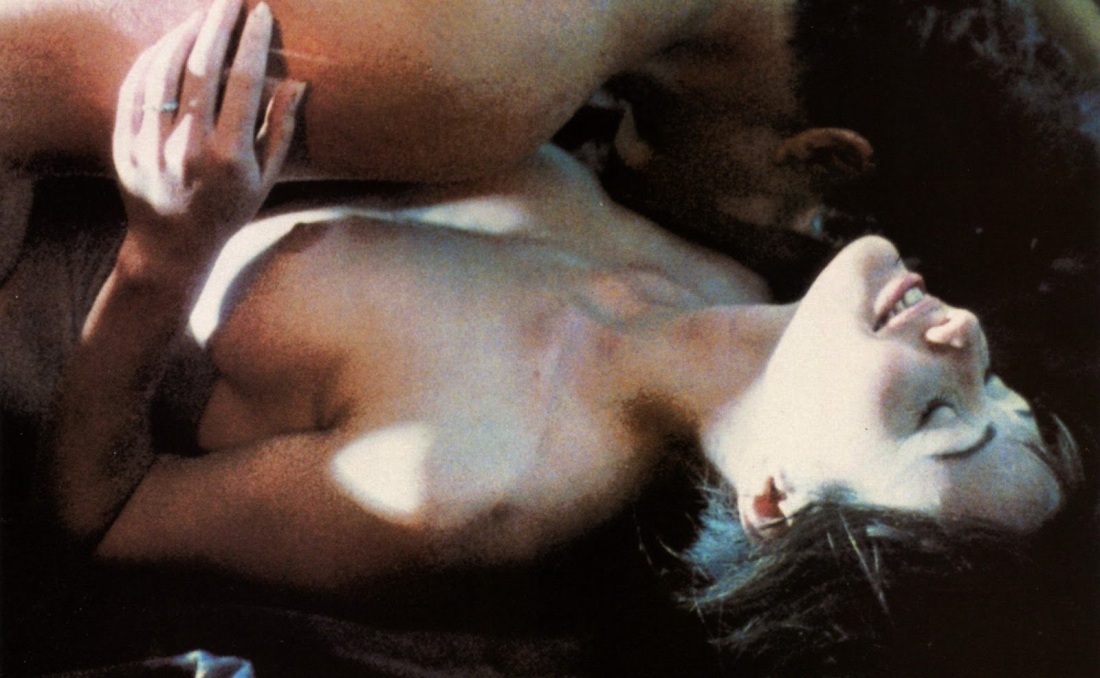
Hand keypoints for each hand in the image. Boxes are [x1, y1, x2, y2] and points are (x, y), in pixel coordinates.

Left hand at [112, 0, 303, 266]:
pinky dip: (153, 59)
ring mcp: (152, 145)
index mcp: (230, 156)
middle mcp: (189, 147)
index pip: (245, 82)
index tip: (261, 13)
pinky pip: (136, 89)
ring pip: (165, 71)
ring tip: (202, 15)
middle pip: (203, 67)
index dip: (254, 42)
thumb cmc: (228, 212)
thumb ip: (281, 131)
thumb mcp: (265, 180)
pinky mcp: (125, 144)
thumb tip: (296, 84)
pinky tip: (170, 44)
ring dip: (184, 35)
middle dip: (218, 24)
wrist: (171, 248)